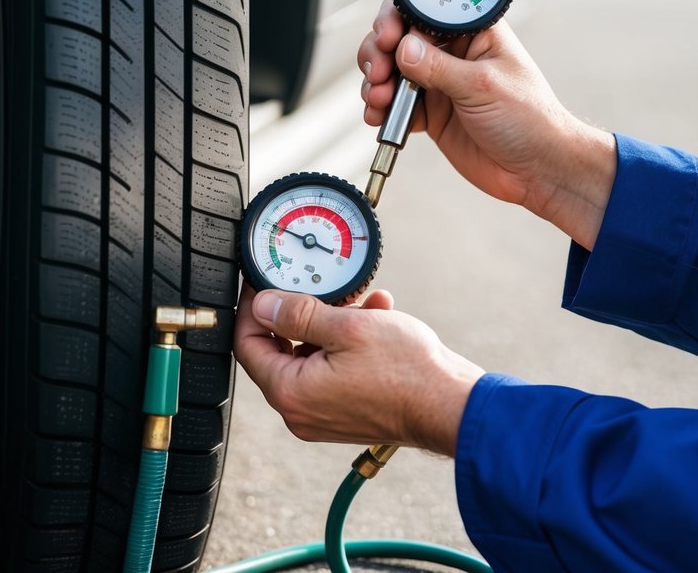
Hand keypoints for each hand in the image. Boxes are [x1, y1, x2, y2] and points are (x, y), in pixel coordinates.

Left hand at [233, 282, 483, 455]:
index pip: (248, 344)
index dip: (253, 307)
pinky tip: (376, 317)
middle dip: (300, 313)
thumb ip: (298, 314)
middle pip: (279, 350)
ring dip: (330, 324)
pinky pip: (334, 370)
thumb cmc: (406, 371)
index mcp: (291, 392)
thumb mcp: (348, 326)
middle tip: (315, 286)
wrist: (450, 404)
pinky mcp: (347, 412)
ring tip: (359, 301)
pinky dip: (347, 344)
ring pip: (311, 356)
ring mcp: (324, 415)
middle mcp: (301, 411)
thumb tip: (264, 304)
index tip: (263, 281)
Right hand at [357, 0, 616, 248]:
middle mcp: (452, 52)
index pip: (425, 10)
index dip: (398, 18)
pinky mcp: (430, 113)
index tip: (387, 37)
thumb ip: (439, 68)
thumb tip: (403, 50)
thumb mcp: (484, 86)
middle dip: (380, 51)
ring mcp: (438, 82)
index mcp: (472, 32)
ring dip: (376, 81)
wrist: (537, 169)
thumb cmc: (530, 119)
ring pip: (392, 70)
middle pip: (399, 37)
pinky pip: (394, 104)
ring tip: (379, 98)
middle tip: (379, 71)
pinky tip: (378, 117)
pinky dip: (380, 109)